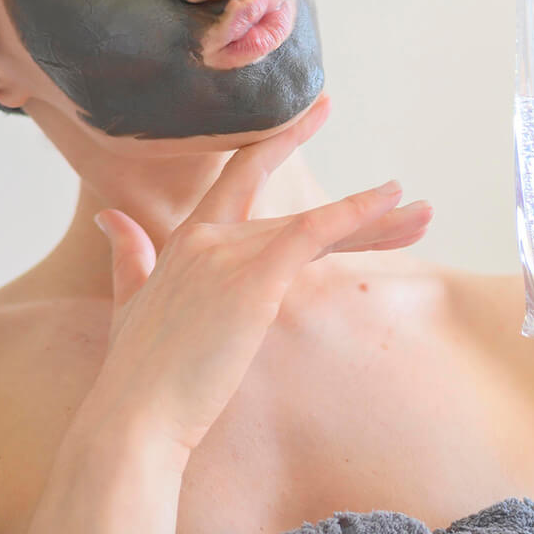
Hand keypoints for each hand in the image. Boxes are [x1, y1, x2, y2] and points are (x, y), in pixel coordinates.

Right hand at [90, 92, 432, 454]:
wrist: (134, 418)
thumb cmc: (137, 376)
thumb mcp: (129, 303)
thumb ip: (127, 256)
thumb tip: (110, 218)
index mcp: (184, 241)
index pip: (240, 176)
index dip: (281, 144)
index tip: (318, 114)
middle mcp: (207, 238)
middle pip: (296, 214)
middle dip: (360, 215)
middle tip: (412, 207)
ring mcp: (228, 255)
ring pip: (314, 226)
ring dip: (376, 223)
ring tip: (423, 216)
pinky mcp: (252, 280)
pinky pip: (313, 234)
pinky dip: (354, 215)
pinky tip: (390, 202)